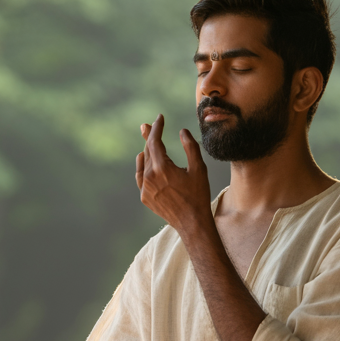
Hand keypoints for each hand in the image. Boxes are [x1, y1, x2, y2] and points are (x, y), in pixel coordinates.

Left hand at [135, 114, 211, 234]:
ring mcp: (145, 188)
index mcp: (162, 167)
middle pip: (147, 150)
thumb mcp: (199, 168)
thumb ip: (190, 147)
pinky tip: (143, 160)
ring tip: (148, 140)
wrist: (192, 223)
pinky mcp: (144, 197)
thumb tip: (182, 131)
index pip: (155, 141)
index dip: (157, 127)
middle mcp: (150, 177)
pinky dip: (142, 166)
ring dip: (147, 151)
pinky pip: (140, 177)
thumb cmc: (198, 195)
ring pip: (144, 163)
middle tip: (148, 125)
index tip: (159, 118)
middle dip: (149, 136)